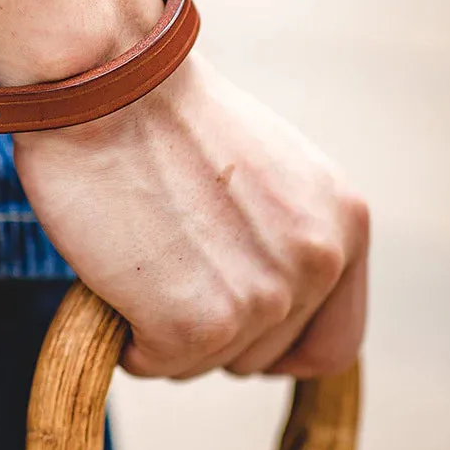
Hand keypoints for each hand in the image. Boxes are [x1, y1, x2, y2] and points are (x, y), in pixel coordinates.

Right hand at [14, 52, 368, 379]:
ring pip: (203, 364)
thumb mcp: (267, 169)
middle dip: (208, 327)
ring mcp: (261, 300)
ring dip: (160, 327)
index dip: (277, 345)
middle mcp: (318, 266)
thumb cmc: (163, 113)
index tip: (232, 327)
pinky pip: (152, 364)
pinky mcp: (196, 326)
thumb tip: (254, 287)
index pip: (332, 343)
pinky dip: (122, 334)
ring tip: (134, 257)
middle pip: (261, 358)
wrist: (107, 86)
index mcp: (343, 224)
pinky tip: (110, 274)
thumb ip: (283, 233)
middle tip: (162, 268)